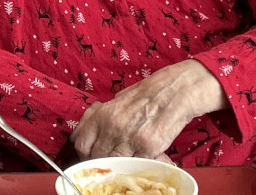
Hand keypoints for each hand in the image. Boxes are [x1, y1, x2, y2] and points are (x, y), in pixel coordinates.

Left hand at [70, 60, 226, 159]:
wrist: (174, 92)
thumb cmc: (146, 94)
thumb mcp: (117, 100)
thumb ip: (101, 116)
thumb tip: (88, 130)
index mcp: (103, 114)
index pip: (81, 143)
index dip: (84, 151)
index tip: (89, 153)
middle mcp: (114, 128)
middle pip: (95, 156)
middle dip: (99, 159)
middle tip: (107, 157)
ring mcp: (131, 140)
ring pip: (113, 163)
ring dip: (117, 163)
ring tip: (123, 157)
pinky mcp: (149, 149)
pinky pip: (136, 164)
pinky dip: (136, 164)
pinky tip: (139, 156)